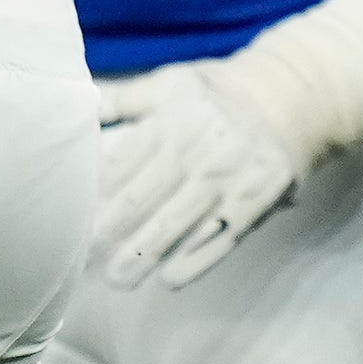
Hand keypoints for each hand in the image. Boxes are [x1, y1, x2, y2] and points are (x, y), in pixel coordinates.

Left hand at [95, 63, 297, 291]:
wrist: (296, 97)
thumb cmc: (215, 95)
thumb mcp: (169, 84)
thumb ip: (121, 99)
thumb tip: (75, 105)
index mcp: (171, 119)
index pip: (121, 162)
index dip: (92, 193)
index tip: (66, 217)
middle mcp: (200, 149)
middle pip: (144, 195)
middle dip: (109, 229)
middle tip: (82, 257)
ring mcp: (231, 177)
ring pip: (180, 221)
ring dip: (146, 253)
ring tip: (118, 279)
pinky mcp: (259, 198)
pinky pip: (225, 236)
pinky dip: (198, 260)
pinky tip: (171, 279)